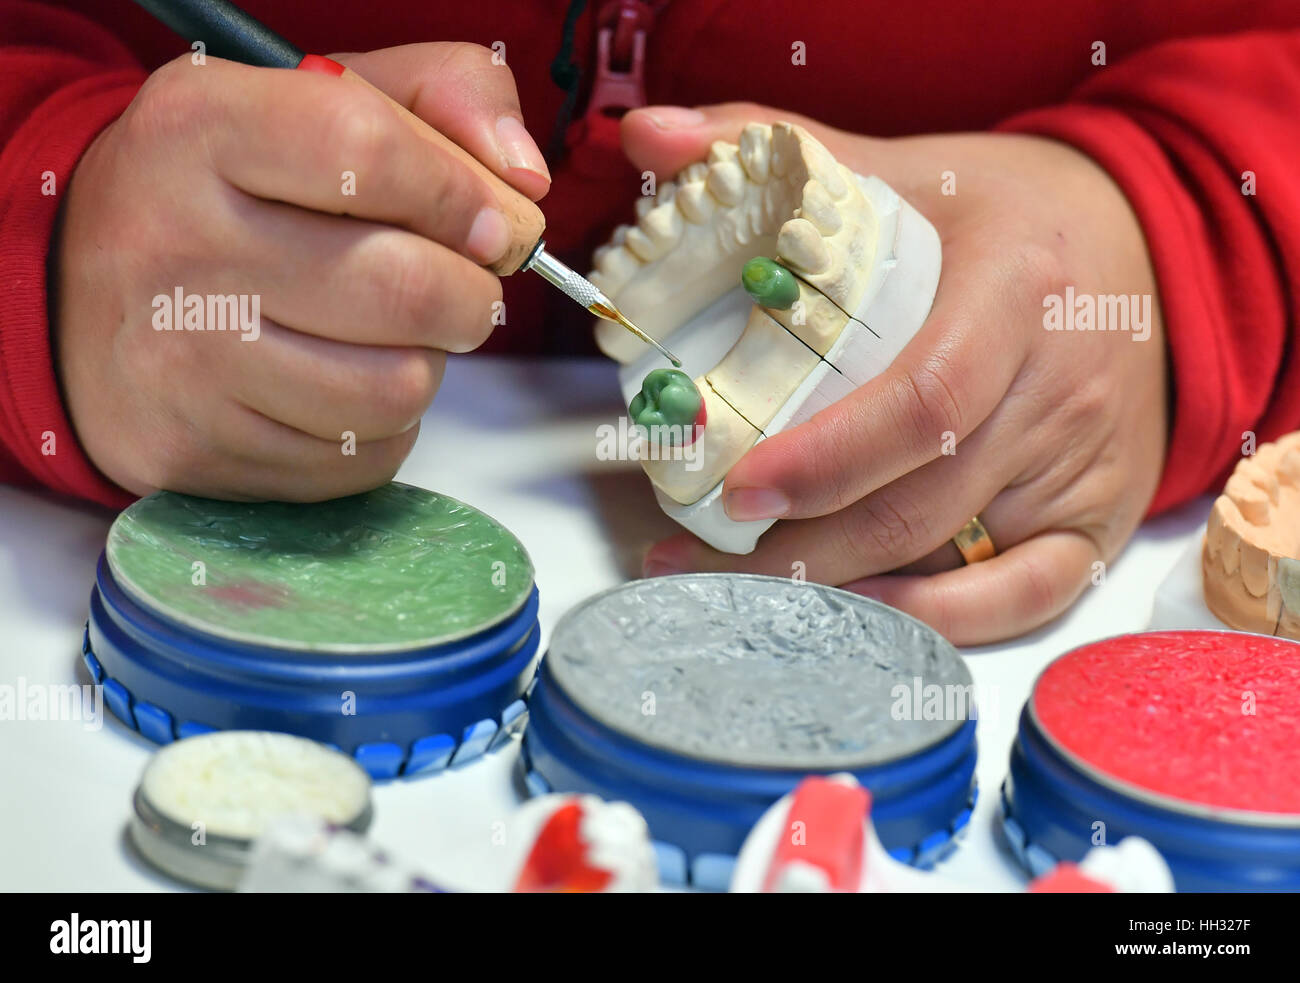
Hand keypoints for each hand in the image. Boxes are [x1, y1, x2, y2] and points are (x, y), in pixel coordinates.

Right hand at [53, 43, 548, 499]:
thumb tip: (524, 181)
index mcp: (202, 128)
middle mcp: (177, 243)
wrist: (84, 293)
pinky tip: (343, 385)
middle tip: (460, 288)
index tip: (497, 225)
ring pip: (396, 389)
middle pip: (405, 290)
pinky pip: (360, 459)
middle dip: (471, 296)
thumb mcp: (318, 100)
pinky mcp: (196, 449)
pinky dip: (382, 429)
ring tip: (388, 336)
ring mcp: (180, 359)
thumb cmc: (232, 192)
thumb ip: (443, 96)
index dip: (466, 197)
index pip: (370, 152)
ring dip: (425, 365)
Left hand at [624, 104, 1167, 644]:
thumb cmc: (1005, 218)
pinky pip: (1025, 597)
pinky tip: (854, 614)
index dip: (827, 458)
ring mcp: (1083, 465)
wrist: (1150, 253)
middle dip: (798, 546)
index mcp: (1015, 292)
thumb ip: (778, 148)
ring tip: (738, 585)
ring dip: (839, 587)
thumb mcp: (908, 167)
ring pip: (954, 557)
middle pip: (922, 499)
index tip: (735, 486)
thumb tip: (649, 139)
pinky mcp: (1099, 518)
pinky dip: (937, 621)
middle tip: (693, 551)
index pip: (925, 399)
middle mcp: (1059, 390)